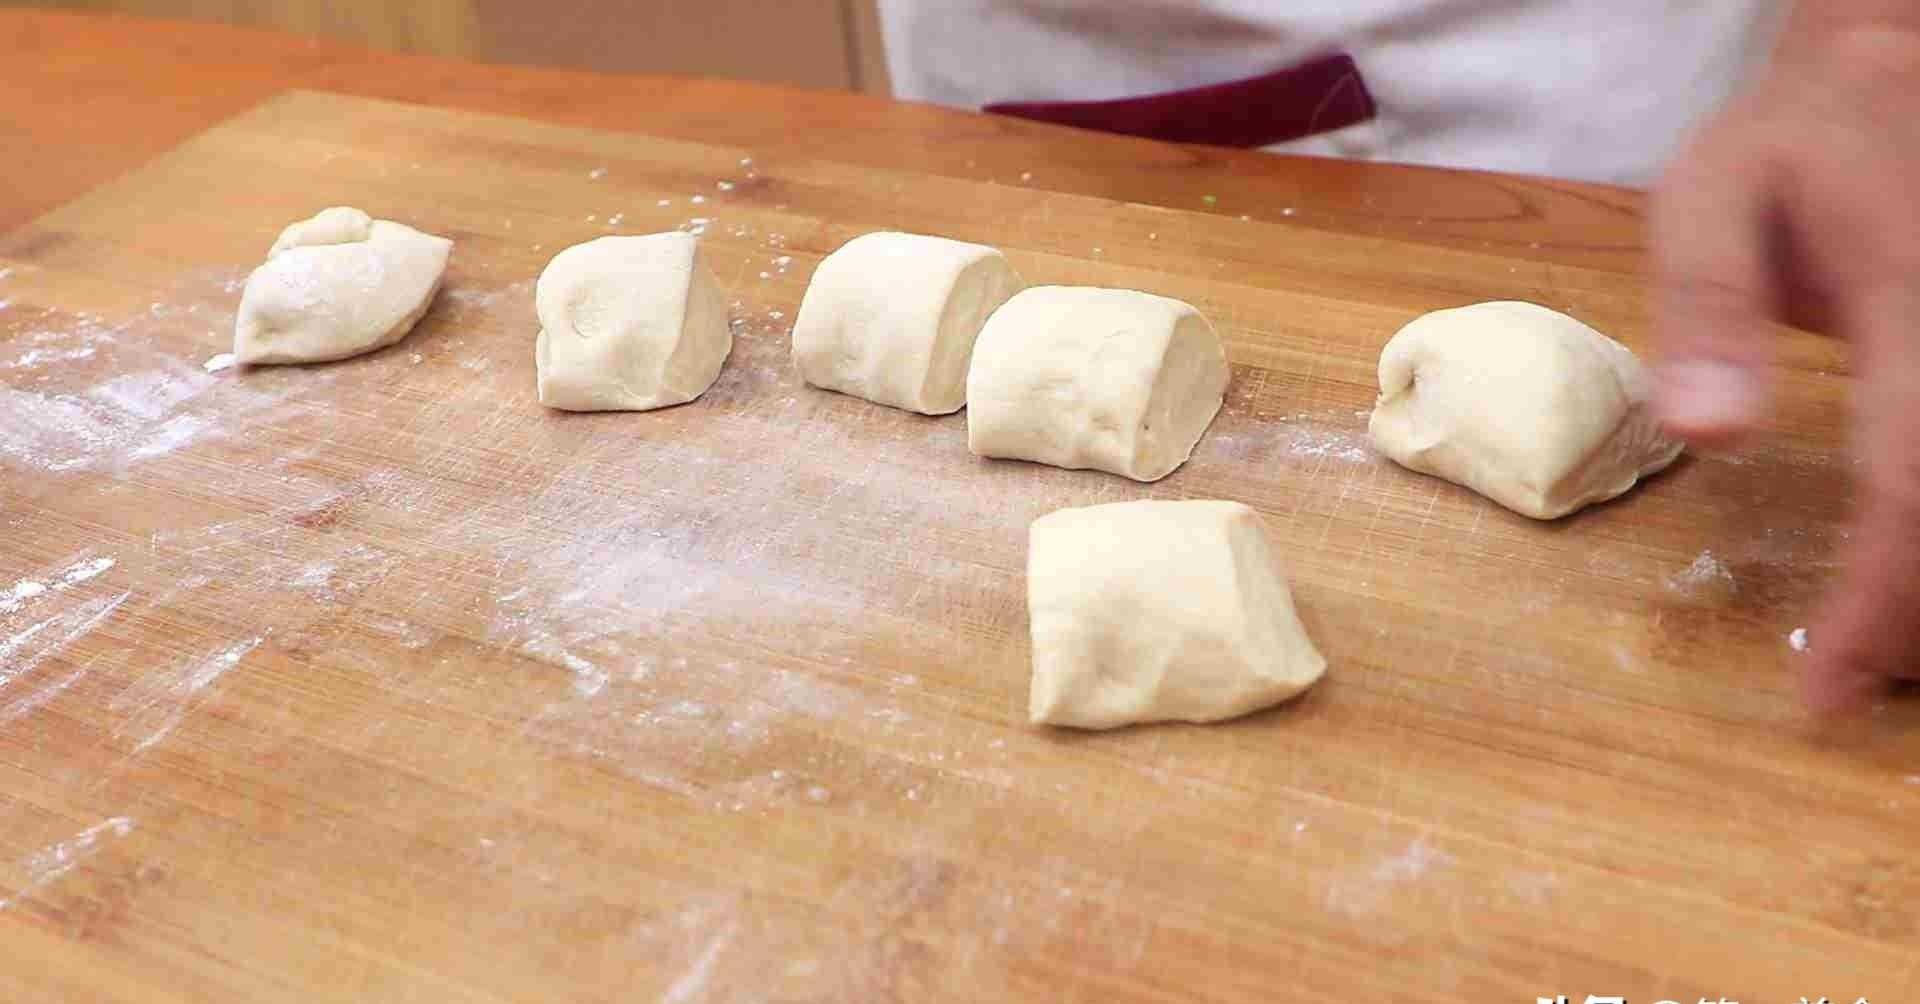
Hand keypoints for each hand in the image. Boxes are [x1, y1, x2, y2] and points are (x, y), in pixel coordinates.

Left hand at [1650, 24, 1919, 713]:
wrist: (1888, 81)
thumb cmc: (1785, 151)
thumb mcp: (1708, 200)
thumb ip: (1706, 307)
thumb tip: (1704, 435)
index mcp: (1910, 305)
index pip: (1912, 487)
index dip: (1879, 604)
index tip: (1826, 691)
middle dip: (1917, 621)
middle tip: (1848, 683)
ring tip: (1877, 651)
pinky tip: (1903, 577)